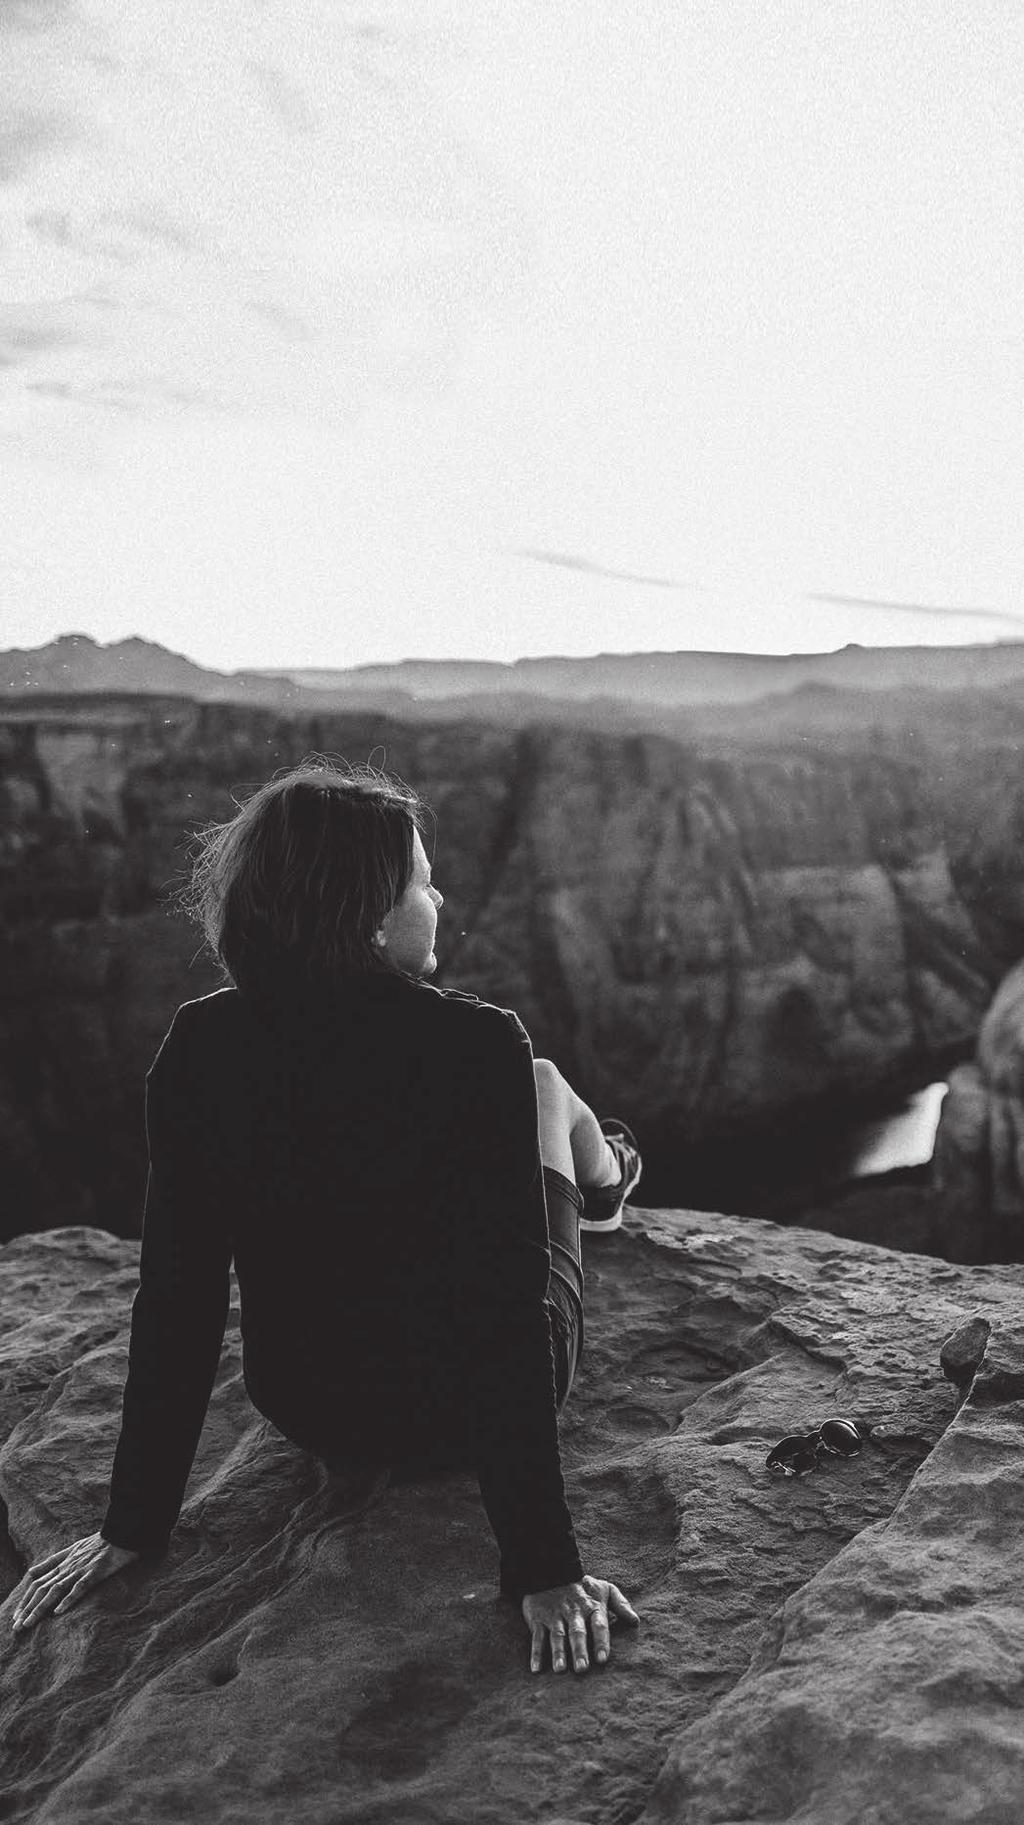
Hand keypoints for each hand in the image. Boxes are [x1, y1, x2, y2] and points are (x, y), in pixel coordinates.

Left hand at [10, 1533, 141, 1634]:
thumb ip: (52, 1561)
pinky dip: (68, 1599)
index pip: (37, 1583)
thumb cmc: (99, 1542)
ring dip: (40, 1607)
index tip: (17, 1615)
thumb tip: (32, 1571)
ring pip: (55, 1590)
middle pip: (42, 1589)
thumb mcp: (72, 1549)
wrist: (120, 1532)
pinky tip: (58, 1612)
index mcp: (62, 1563)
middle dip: (27, 1608)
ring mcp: (80, 1569)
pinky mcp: (95, 1572)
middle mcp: (67, 1567)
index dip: (25, 1599)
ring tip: (28, 1623)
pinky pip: (80, 1587)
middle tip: (16, 1627)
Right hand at [522, 1574, 639, 1674]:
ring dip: (558, 1652)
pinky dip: (535, 1653)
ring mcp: (554, 1615)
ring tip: (560, 1669)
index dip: (601, 1641)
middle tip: (582, 1668)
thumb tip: (636, 1622)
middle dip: (579, 1650)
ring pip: (557, 1635)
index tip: (603, 1659)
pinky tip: (536, 1669)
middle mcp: (573, 1612)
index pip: (598, 1625)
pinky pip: (537, 1637)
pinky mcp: (538, 1619)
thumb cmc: (582, 1587)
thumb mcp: (604, 1589)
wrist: (550, 1570)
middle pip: (577, 1632)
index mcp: (591, 1606)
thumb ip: (621, 1604)